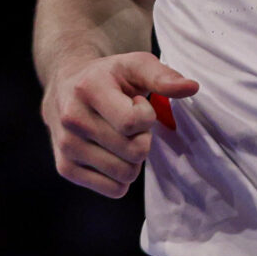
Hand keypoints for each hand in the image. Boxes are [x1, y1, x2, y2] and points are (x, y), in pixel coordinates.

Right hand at [41, 52, 195, 198]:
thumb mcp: (135, 66)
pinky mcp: (64, 168)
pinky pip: (113, 189)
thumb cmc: (108, 76)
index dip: (146, 116)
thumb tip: (192, 88)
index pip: (133, 123)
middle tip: (128, 123)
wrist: (64, 86)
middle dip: (142, 139)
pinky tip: (110, 153)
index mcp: (89, 89)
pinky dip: (120, 177)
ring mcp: (66, 146)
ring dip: (133, 159)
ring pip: (125, 174)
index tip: (136, 103)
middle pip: (134, 152)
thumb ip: (163, 76)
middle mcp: (72, 119)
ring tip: (119, 137)